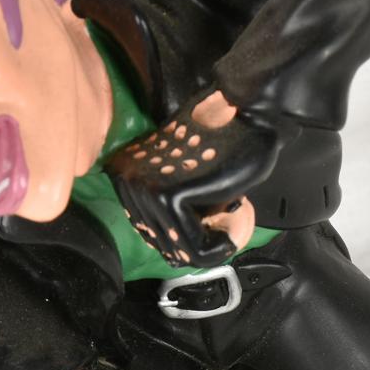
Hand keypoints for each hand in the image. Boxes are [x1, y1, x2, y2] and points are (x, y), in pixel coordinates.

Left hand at [105, 89, 290, 267]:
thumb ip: (167, 208)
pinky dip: (217, 246)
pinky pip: (193, 250)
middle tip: (219, 213)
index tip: (207, 219)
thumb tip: (171, 255)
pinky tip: (227, 225)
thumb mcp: (184, 178)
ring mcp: (143, 189)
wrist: (245, 114)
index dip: (185, 237)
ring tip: (223, 210)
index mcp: (124, 173)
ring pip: (177, 251)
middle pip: (161, 244)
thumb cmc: (224, 143)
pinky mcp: (167, 197)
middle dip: (197, 239)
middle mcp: (125, 181)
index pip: (150, 234)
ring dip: (210, 240)